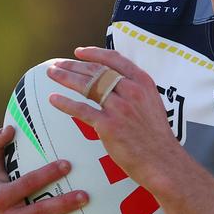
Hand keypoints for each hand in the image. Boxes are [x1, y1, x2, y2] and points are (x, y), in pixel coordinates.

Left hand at [47, 47, 180, 192]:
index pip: (114, 59)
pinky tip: (53, 99)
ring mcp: (119, 107)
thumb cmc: (156, 136)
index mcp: (143, 82)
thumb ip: (134, 91)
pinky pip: (81, 109)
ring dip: (65, 77)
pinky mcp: (108, 125)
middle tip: (57, 63)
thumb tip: (113, 83)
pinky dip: (65, 103)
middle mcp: (131, 90)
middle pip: (96, 71)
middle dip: (73, 65)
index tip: (78, 52)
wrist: (162, 161)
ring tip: (51, 73)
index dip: (94, 53)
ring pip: (86, 85)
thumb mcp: (151, 104)